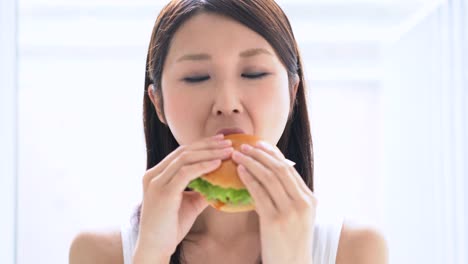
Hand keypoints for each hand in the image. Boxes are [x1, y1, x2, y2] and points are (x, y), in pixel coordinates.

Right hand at [134, 134, 233, 260]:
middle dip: (208, 144)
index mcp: (157, 174)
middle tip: (228, 141)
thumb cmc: (170, 227)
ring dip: (209, 152)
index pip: (181, 152)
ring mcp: (156, 182)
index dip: (202, 145)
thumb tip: (221, 181)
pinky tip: (218, 164)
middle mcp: (153, 174)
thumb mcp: (189, 203)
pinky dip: (203, 166)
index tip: (220, 141)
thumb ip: (201, 190)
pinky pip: (186, 173)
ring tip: (227, 151)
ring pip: (185, 158)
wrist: (155, 248)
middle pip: (183, 151)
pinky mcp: (163, 192)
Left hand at [232, 141, 316, 263]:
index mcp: (310, 199)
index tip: (259, 144)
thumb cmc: (290, 243)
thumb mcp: (297, 217)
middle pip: (279, 168)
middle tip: (244, 145)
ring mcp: (290, 211)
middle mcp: (303, 202)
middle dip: (260, 153)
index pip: (290, 169)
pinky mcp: (274, 221)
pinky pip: (259, 193)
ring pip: (269, 177)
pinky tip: (239, 171)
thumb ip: (287, 197)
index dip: (273, 153)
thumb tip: (267, 176)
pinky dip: (248, 178)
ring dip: (251, 162)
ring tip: (237, 154)